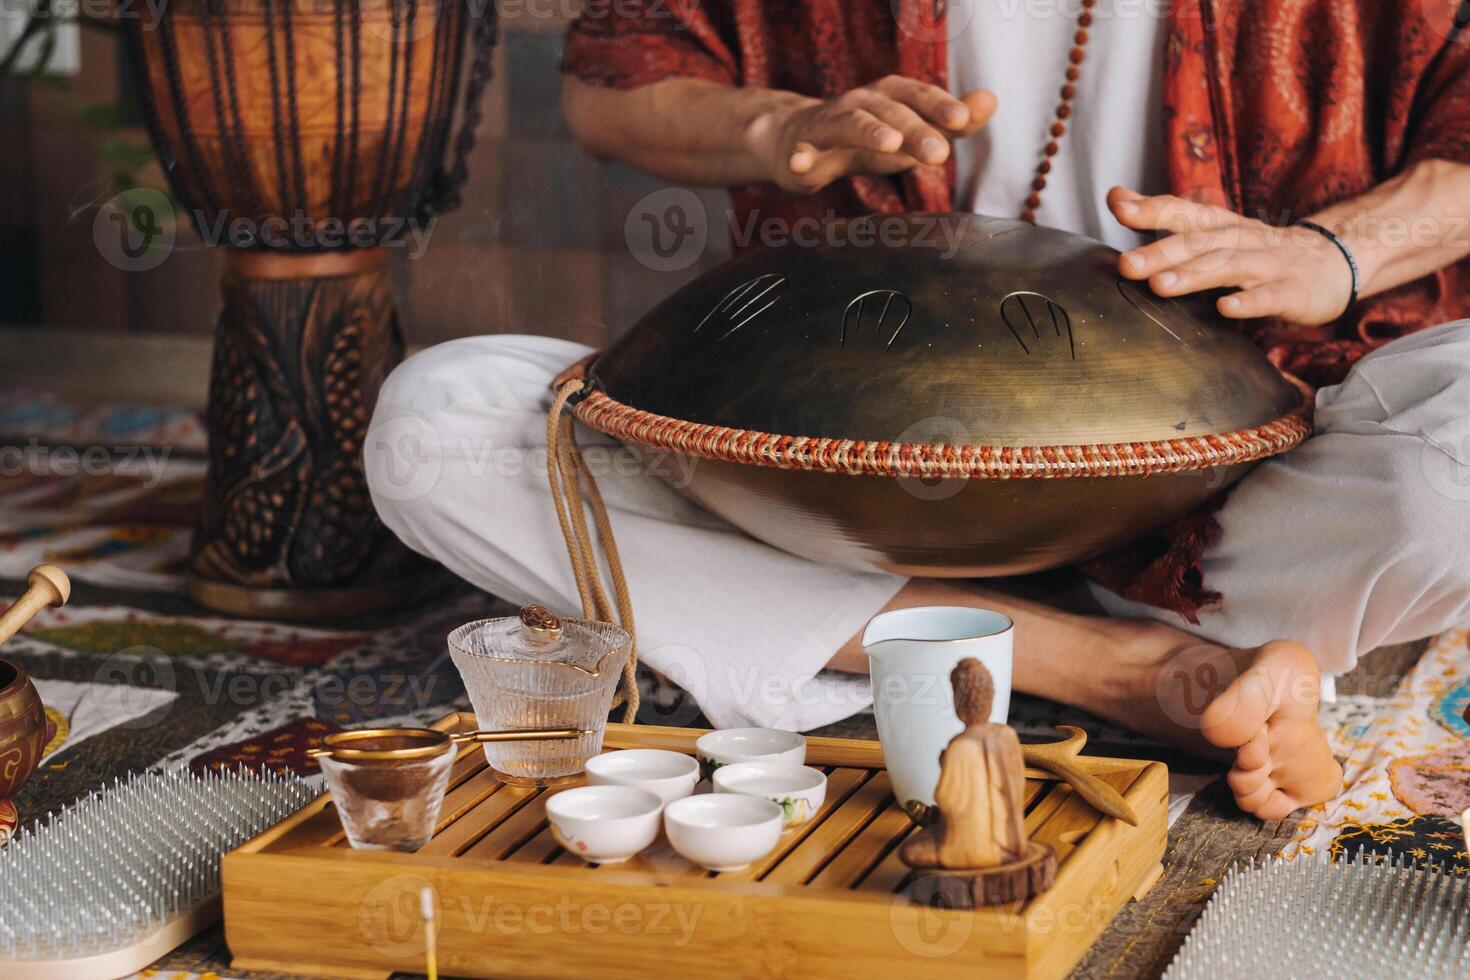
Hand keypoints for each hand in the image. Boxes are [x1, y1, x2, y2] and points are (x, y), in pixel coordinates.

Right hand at [749, 78, 995, 194]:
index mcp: (890, 96)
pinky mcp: (803, 147)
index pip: (919, 96)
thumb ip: (951, 121)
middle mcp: (861, 102)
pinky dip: (801, 155)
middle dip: (916, 130)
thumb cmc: (865, 137)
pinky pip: (802, 150)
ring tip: (890, 144)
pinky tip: (801, 163)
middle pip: (891, 113)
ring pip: (851, 123)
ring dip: (870, 131)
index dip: (940, 106)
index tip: (963, 120)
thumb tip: (991, 100)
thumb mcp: (912, 130)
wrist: (798, 140)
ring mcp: (830, 122)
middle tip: (940, 153)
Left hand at [1108, 187, 1355, 325]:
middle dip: (1160, 252)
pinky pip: (1268, 297)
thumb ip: (1169, 216)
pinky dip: (1247, 302)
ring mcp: (1268, 265)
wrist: (1336, 259)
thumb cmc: (1260, 248)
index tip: (1117, 205)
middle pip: (1199, 243)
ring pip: (1228, 266)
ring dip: (1193, 276)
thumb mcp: (1215, 228)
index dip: (1152, 208)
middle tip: (1125, 265)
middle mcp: (1242, 240)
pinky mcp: (1291, 292)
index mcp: (1222, 226)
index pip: (1184, 211)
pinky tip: (1226, 309)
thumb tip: (1116, 197)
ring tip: (1159, 286)